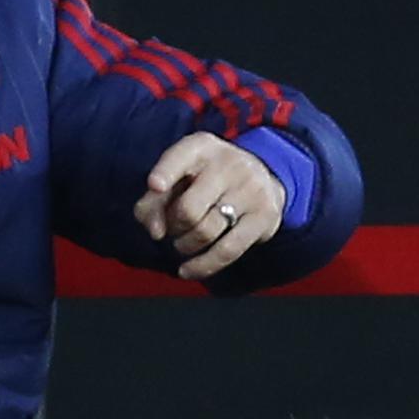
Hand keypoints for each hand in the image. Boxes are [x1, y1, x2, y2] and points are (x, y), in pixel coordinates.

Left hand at [133, 132, 285, 279]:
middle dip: (171, 226)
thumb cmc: (205, 179)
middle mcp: (228, 164)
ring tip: (182, 242)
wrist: (263, 176)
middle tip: (172, 228)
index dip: (165, 172)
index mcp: (201, 147)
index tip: (154, 185)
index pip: (179, 158)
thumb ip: (153, 201)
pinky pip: (228, 250)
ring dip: (184, 245)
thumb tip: (155, 231)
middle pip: (188, 208)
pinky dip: (203, 265)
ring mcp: (250, 189)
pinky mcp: (264, 216)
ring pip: (205, 232)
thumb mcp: (178, 178)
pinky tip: (187, 271)